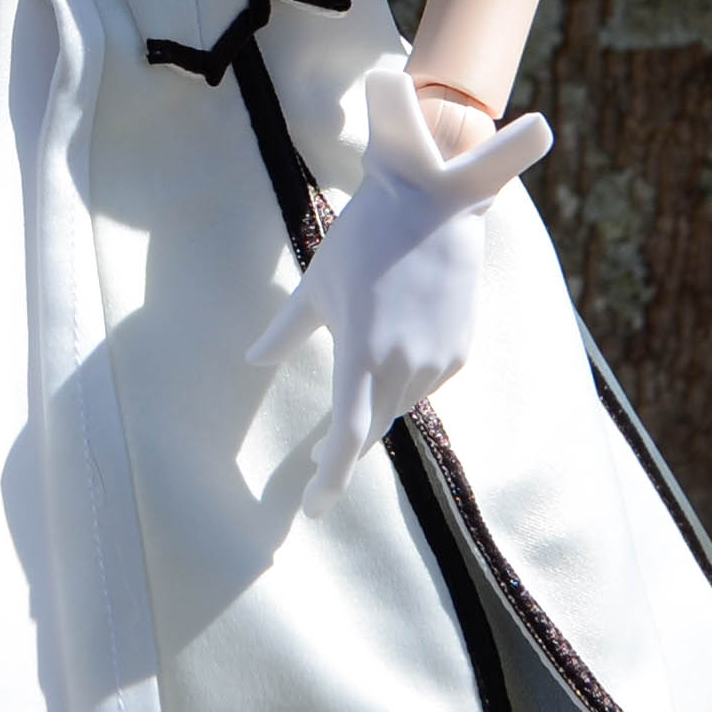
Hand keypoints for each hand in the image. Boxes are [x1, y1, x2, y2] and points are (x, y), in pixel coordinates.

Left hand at [249, 67, 551, 509]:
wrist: (435, 204)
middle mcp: (403, 364)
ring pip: (398, 405)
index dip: (329, 478)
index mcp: (362, 351)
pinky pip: (424, 382)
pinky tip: (395, 346)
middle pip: (371, 427)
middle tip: (316, 459)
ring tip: (357, 382)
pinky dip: (403, 380)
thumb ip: (285, 331)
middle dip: (345, 447)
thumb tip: (252, 361)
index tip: (313, 508)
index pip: (346, 434)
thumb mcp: (316, 285)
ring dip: (374, 406)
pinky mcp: (460, 351)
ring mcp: (438, 360)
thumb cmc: (363, 240)